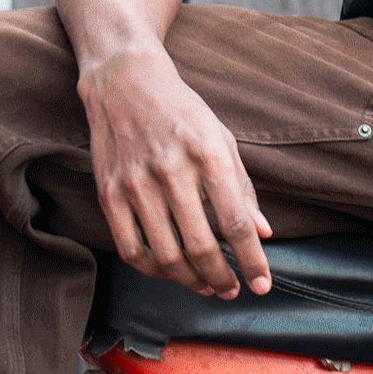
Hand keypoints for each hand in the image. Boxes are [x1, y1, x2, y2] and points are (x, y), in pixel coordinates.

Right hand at [81, 46, 271, 299]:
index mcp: (208, 154)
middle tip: (231, 290)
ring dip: (189, 281)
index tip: (262, 284)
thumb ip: (243, 188)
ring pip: (166, 256)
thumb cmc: (182, 112)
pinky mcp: (109, 193)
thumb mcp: (222, 138)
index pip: (234, 222)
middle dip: (222, 279)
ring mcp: (136, 184)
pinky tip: (169, 271)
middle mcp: (172, 171)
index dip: (252, 260)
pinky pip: (131, 248)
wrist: (125, 83)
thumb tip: (262, 233)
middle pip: (201, 246)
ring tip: (204, 285)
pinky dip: (153, 270)